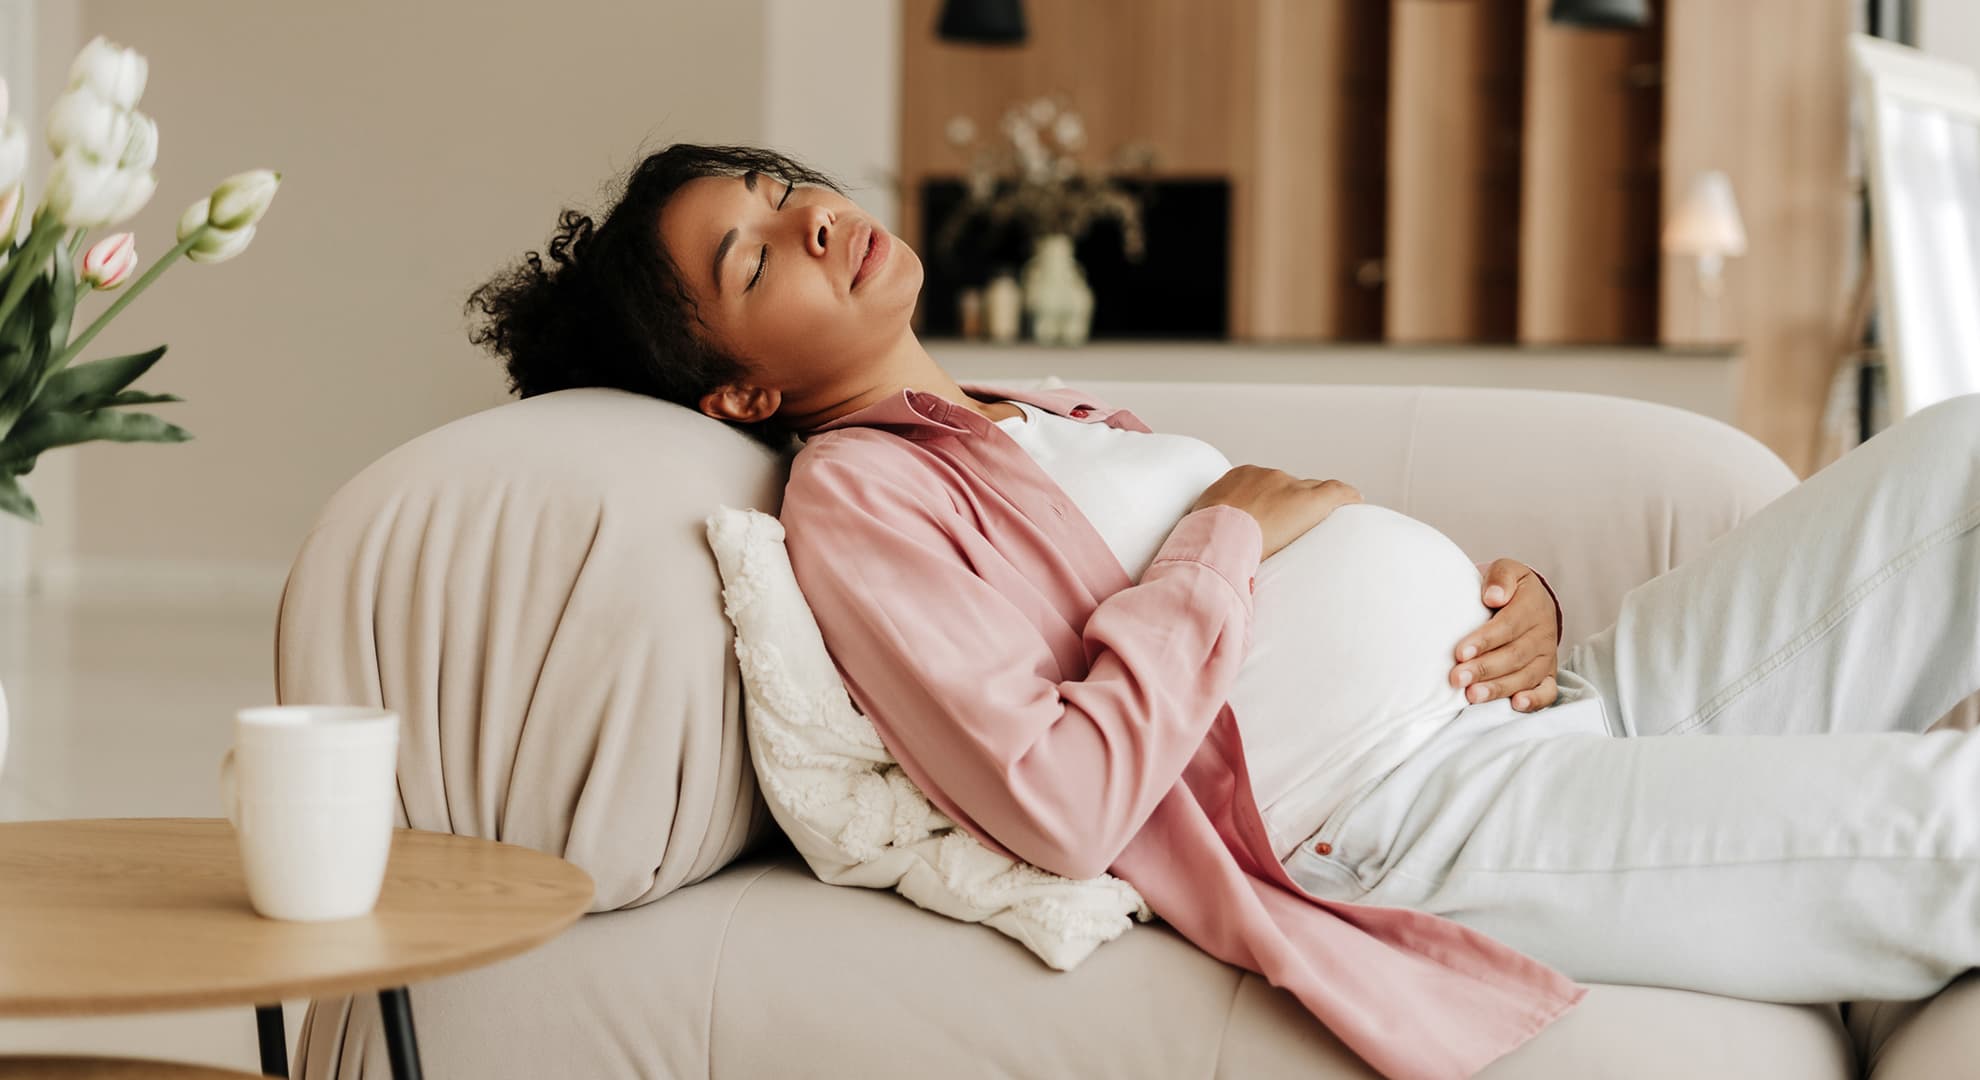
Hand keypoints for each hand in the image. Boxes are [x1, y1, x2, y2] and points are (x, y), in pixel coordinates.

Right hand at [1188, 466, 1360, 558]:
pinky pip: (1338, 492)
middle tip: (1291, 529)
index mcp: (1239, 477)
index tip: (1270, 519)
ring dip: (1315, 508)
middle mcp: (1266, 476)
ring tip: (1319, 527)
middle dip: (1292, 505)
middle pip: (1290, 487)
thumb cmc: (1204, 540)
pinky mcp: (1311, 500)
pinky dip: (1348, 498)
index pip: (1265, 485)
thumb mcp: (1200, 524)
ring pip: (1312, 491)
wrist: (1218, 538)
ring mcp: (1290, 486)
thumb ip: (1212, 525)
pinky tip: (1357, 505)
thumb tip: (1208, 547)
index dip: (1271, 504)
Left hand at [1450, 559, 1558, 711]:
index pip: (1507, 626)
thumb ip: (1500, 578)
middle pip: (1514, 655)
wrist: (1529, 601)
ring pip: (1525, 676)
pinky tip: (1516, 705)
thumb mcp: (1506, 570)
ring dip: (1499, 688)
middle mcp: (1542, 634)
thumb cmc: (1507, 587)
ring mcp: (1546, 656)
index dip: (1484, 640)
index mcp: (1532, 607)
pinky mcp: (1548, 674)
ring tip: (1472, 696)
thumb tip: (1493, 596)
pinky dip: (1535, 701)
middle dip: (1484, 669)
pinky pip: (1548, 691)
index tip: (1460, 652)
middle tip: (1457, 678)